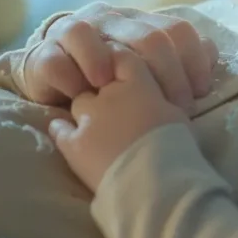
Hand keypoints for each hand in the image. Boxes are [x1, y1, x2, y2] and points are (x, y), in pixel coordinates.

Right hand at [22, 2, 217, 109]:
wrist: (54, 77)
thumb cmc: (111, 77)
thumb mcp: (147, 66)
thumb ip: (177, 57)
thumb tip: (211, 55)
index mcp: (140, 21)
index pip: (176, 30)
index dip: (193, 59)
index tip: (201, 93)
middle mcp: (111, 20)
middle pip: (146, 36)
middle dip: (166, 74)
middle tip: (173, 108)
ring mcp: (75, 32)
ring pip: (95, 35)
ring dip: (111, 62)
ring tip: (121, 92)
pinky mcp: (43, 54)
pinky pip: (56, 60)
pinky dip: (72, 75)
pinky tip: (84, 93)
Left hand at [48, 45, 187, 191]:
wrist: (152, 179)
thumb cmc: (174, 145)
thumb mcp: (178, 114)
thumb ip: (163, 98)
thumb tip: (161, 99)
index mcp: (138, 83)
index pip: (124, 58)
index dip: (123, 62)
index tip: (127, 70)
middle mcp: (109, 93)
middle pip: (100, 76)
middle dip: (105, 83)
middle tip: (117, 98)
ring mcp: (88, 117)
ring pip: (80, 101)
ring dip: (87, 107)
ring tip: (98, 121)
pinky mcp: (72, 144)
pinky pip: (60, 129)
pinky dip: (63, 129)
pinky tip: (63, 130)